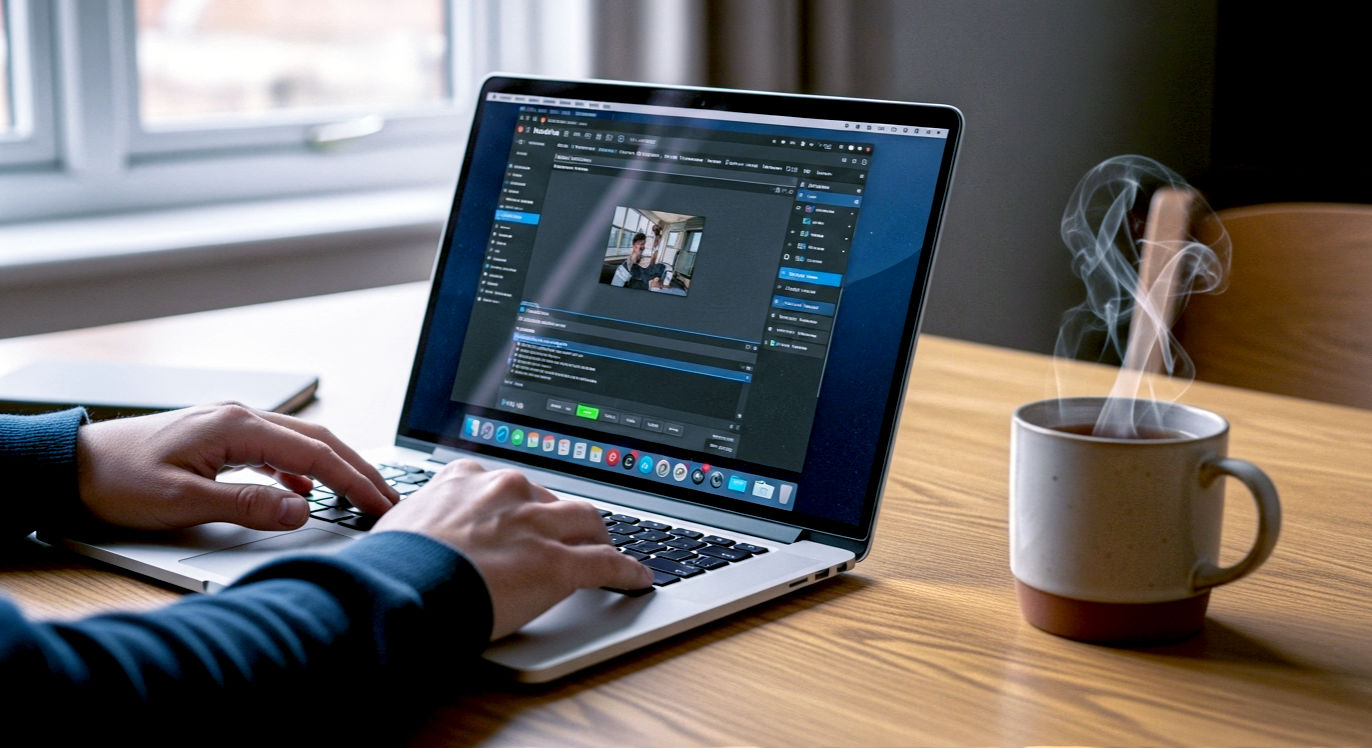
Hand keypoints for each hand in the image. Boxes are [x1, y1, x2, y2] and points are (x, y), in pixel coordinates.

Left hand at [76, 404, 398, 530]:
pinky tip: (305, 490)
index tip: (382, 504)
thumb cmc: (118, 481)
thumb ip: (248, 505)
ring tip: (361, 495)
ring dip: (335, 467)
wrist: (73, 467)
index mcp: (236, 426)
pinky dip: (303, 468)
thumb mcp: (183, 501)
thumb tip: (304, 508)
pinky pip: (278, 449)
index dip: (354, 480)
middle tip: (390, 499)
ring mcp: (232, 423)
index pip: (315, 453)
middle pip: (318, 440)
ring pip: (302, 442)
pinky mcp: (222, 436)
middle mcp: (240, 416)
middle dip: (359, 470)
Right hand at [373, 459, 653, 638]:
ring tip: (606, 550)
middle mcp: (508, 491)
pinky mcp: (558, 563)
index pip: (510, 485)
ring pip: (587, 521)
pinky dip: (627, 570)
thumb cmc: (392, 566)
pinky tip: (638, 577)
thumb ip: (426, 520)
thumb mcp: (402, 524)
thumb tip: (418, 533)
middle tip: (569, 536)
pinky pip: (606, 563)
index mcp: (469, 478)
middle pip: (555, 498)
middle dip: (565, 518)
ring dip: (599, 537)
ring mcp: (536, 525)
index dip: (523, 505)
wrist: (401, 591)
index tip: (526, 515)